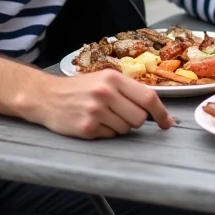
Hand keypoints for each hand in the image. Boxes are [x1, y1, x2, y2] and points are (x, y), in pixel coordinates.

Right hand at [20, 70, 173, 139]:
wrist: (46, 96)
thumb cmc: (80, 88)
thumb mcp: (104, 80)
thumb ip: (129, 91)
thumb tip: (156, 111)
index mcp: (113, 78)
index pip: (148, 97)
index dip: (161, 113)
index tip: (167, 124)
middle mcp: (105, 93)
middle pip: (139, 118)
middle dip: (134, 120)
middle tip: (120, 114)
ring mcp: (95, 112)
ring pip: (125, 129)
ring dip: (118, 126)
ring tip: (102, 116)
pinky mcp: (86, 128)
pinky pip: (110, 136)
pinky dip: (105, 133)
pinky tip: (93, 122)